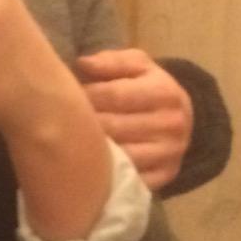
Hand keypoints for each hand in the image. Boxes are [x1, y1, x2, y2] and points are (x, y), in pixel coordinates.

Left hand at [77, 50, 192, 189]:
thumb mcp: (138, 66)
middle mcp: (171, 124)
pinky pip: (128, 179)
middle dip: (83, 124)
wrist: (180, 120)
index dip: (84, 96)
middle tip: (60, 122)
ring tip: (72, 142)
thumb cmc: (149, 88)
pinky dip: (106, 174)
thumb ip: (112, 62)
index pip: (113, 95)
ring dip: (91, 151)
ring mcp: (169, 154)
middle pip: (113, 127)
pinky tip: (90, 165)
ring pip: (119, 156)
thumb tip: (83, 64)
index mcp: (164, 92)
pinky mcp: (165, 177)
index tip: (64, 98)